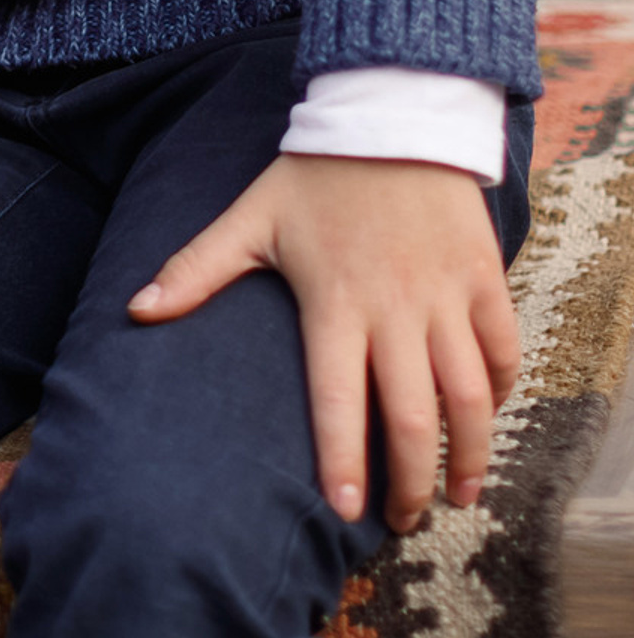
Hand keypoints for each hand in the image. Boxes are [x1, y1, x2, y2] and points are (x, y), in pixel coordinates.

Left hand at [129, 154, 518, 533]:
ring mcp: (446, 294)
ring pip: (469, 396)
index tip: (344, 510)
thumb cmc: (312, 174)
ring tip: (456, 496)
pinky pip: (503, 352)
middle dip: (411, 479)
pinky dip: (499, 393)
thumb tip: (134, 311)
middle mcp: (395, 305)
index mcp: (333, 299)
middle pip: (413, 415)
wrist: (389, 115)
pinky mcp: (484, 279)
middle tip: (403, 522)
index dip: (342, 458)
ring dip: (468, 455)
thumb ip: (195, 269)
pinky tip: (483, 420)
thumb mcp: (249, 218)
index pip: (338, 396)